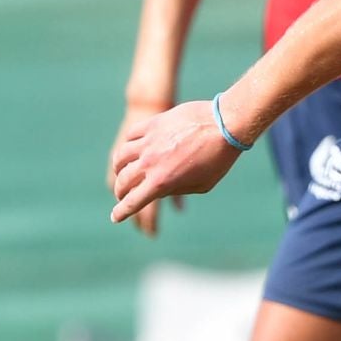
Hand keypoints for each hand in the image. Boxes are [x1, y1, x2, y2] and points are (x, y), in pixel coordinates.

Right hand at [110, 99, 243, 224]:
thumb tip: (161, 190)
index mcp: (162, 182)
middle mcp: (150, 163)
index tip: (115, 216)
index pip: (132, 202)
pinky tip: (133, 148)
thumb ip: (177, 190)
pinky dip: (129, 144)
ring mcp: (150, 141)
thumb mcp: (201, 185)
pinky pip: (131, 135)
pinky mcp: (153, 123)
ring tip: (123, 171)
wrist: (225, 124)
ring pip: (121, 157)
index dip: (121, 212)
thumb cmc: (218, 158)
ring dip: (119, 168)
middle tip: (123, 195)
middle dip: (120, 192)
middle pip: (123, 181)